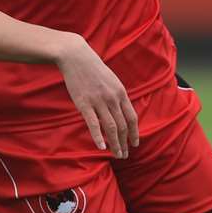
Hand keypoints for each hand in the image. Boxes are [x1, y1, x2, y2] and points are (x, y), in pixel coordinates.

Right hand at [56, 34, 137, 157]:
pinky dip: (98, 136)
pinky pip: (93, 124)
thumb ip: (116, 95)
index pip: (132, 117)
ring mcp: (98, 101)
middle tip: (124, 155)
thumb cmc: (92, 68)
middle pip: (122, 126)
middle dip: (124, 143)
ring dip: (115, 144)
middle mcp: (112, 99)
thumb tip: (120, 110)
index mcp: (120, 93)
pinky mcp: (84, 103)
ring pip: (111, 127)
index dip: (134, 133)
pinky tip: (101, 147)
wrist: (76, 57)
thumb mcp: (111, 80)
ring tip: (116, 155)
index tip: (135, 144)